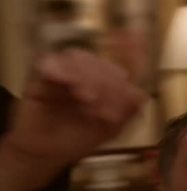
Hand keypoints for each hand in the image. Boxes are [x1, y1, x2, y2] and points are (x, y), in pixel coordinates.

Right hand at [2, 49, 144, 190]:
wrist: (47, 154)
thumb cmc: (78, 138)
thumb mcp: (111, 129)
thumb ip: (128, 111)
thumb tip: (141, 93)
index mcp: (103, 83)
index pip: (119, 63)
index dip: (130, 50)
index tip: (135, 37)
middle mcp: (84, 74)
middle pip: (99, 62)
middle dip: (107, 83)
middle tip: (106, 107)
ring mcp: (62, 72)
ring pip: (78, 58)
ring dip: (87, 76)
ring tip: (89, 100)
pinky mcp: (40, 76)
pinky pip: (49, 62)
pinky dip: (62, 71)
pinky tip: (69, 85)